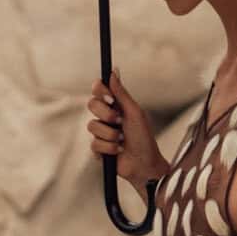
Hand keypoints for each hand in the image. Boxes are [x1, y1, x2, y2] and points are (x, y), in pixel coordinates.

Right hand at [87, 72, 165, 192]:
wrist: (145, 165)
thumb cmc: (144, 138)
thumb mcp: (134, 113)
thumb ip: (121, 93)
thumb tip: (113, 70)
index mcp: (116, 105)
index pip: (98, 89)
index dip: (100, 91)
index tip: (110, 98)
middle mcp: (106, 116)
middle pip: (91, 104)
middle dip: (106, 114)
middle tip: (120, 122)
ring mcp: (101, 132)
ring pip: (92, 126)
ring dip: (110, 134)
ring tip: (122, 140)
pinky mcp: (98, 149)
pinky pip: (94, 143)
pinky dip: (109, 148)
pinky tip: (118, 151)